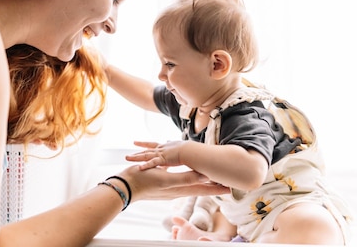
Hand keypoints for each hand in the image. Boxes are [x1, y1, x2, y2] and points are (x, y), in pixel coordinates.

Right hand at [115, 165, 229, 202]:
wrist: (125, 185)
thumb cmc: (144, 182)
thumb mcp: (167, 180)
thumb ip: (186, 178)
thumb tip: (205, 175)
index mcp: (179, 189)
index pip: (202, 189)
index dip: (216, 188)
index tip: (230, 188)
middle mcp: (175, 188)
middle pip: (198, 185)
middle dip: (211, 184)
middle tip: (225, 181)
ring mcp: (168, 184)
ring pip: (188, 180)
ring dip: (199, 177)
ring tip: (208, 174)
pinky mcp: (160, 179)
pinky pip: (176, 174)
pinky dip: (183, 171)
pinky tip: (182, 167)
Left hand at [125, 140, 188, 169]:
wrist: (192, 151)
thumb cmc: (190, 151)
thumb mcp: (181, 147)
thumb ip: (175, 146)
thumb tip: (172, 142)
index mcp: (166, 147)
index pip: (153, 145)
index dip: (145, 144)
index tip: (137, 142)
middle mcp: (162, 149)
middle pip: (147, 149)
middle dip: (139, 148)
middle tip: (131, 146)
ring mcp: (161, 154)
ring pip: (146, 155)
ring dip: (136, 157)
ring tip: (126, 157)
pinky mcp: (163, 159)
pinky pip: (152, 163)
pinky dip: (146, 165)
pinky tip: (139, 168)